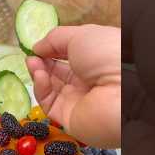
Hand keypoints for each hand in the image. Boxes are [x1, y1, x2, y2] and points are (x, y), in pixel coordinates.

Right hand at [26, 24, 120, 147]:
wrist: (124, 90)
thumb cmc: (107, 53)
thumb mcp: (80, 35)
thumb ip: (54, 39)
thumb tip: (37, 47)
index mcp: (96, 60)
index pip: (70, 56)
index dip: (52, 50)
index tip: (38, 46)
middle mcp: (89, 81)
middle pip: (58, 73)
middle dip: (42, 62)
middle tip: (31, 55)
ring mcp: (79, 101)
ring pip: (51, 88)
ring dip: (39, 73)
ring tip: (33, 63)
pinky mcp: (70, 119)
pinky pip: (50, 104)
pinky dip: (41, 88)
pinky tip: (39, 75)